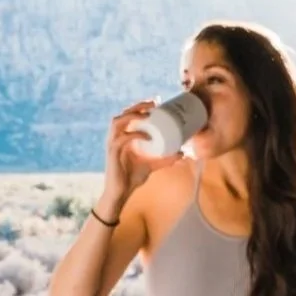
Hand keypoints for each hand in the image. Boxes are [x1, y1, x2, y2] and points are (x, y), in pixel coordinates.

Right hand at [99, 100, 183, 217]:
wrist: (119, 194)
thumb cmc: (132, 179)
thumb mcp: (152, 166)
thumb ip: (165, 159)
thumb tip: (183, 153)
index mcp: (123, 137)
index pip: (129, 115)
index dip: (141, 106)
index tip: (157, 101)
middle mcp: (116, 138)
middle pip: (123, 113)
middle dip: (138, 106)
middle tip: (154, 103)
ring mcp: (112, 144)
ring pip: (117, 121)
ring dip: (132, 115)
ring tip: (148, 114)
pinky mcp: (112, 153)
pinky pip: (122, 139)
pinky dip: (134, 134)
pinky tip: (146, 135)